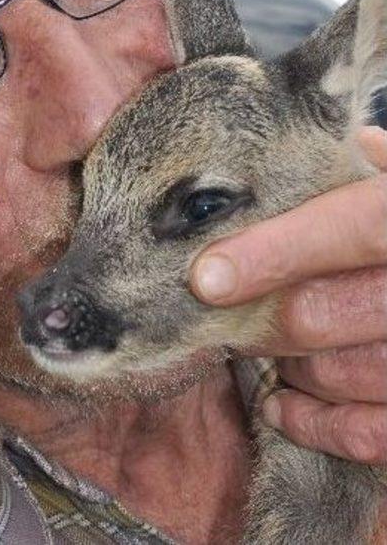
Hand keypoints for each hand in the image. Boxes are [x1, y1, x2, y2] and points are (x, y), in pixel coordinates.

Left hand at [189, 126, 386, 467]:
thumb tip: (356, 143)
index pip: (347, 230)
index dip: (272, 252)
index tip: (206, 276)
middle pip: (320, 312)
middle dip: (258, 317)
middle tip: (224, 311)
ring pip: (336, 373)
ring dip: (285, 364)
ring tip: (268, 345)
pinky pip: (369, 434)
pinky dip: (315, 425)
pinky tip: (282, 404)